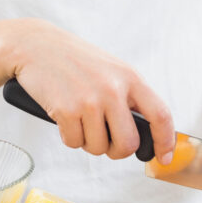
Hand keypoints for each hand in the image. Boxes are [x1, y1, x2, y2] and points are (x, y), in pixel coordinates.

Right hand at [10, 20, 175, 162]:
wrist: (36, 46)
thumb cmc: (76, 60)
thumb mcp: (112, 70)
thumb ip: (129, 97)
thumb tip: (146, 132)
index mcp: (130, 78)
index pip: (160, 115)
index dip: (165, 141)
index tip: (164, 156)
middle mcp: (113, 89)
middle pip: (128, 143)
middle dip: (117, 151)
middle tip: (108, 142)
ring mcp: (89, 100)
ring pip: (98, 148)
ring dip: (89, 142)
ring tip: (81, 120)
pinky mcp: (66, 110)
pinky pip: (74, 143)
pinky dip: (70, 137)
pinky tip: (65, 117)